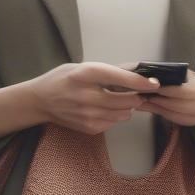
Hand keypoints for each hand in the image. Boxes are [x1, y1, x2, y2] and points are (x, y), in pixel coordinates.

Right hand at [30, 61, 160, 135]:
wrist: (40, 101)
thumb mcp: (82, 66)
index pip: (120, 78)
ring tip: (116, 100)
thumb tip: (136, 72)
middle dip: (136, 96)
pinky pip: (113, 123)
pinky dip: (114, 116)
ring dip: (126, 107)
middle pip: (126, 100)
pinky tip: (103, 109)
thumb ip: (108, 70)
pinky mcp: (89, 127)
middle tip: (137, 92)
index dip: (140, 82)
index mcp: (86, 74)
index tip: (154, 83)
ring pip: (123, 114)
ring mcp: (87, 114)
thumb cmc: (62, 79)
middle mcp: (87, 95)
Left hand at [134, 69, 194, 127]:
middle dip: (159, 101)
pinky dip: (163, 114)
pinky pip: (176, 120)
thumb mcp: (190, 74)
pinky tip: (153, 108)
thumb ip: (176, 75)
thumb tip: (154, 76)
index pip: (183, 91)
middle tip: (143, 95)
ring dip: (158, 109)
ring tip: (144, 102)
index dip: (167, 90)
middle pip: (178, 105)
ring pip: (176, 115)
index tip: (151, 86)